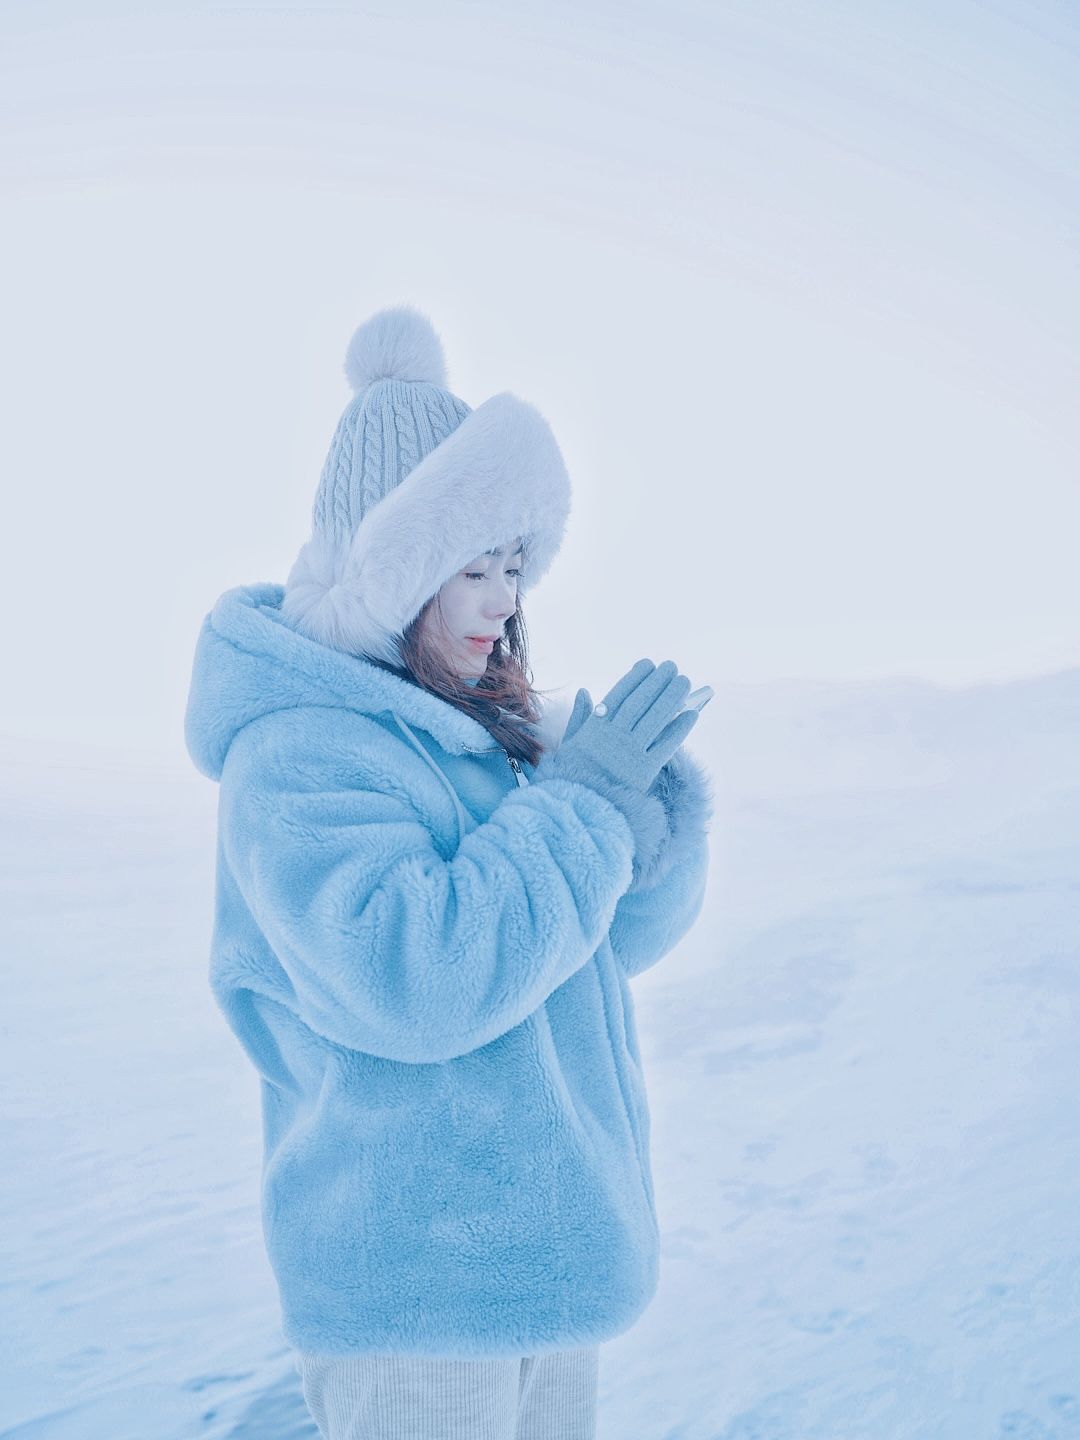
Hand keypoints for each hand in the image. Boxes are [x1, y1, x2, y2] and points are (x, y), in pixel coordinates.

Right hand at [542, 659, 700, 797]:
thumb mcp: (570, 744)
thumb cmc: (573, 776)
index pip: (620, 695)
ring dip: (672, 698)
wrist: (581, 809)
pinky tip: (691, 715)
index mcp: (596, 727)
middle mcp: (614, 736)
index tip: (648, 664)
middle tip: (672, 667)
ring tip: (684, 682)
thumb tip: (585, 692)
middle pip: (641, 702)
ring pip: (656, 718)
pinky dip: (680, 729)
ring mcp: (631, 752)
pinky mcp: (645, 770)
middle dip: (658, 682)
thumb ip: (579, 717)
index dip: (635, 678)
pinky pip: (666, 745)